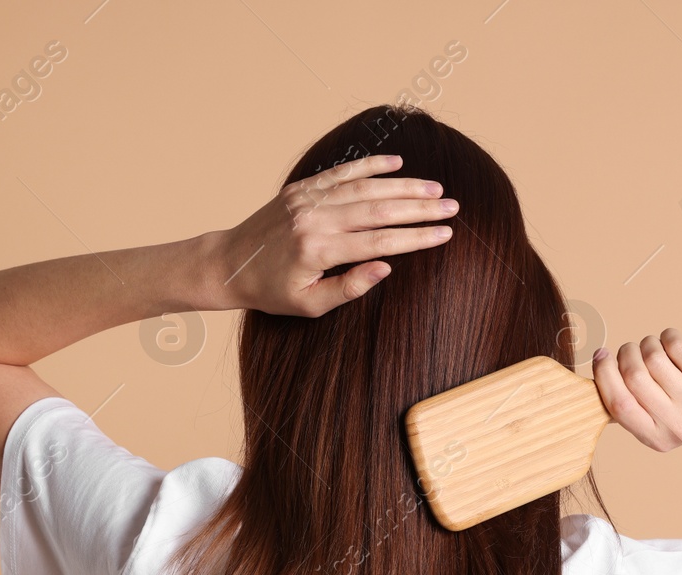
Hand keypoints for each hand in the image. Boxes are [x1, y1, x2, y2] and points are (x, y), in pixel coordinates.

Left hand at [207, 153, 457, 316]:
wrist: (229, 264)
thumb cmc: (272, 292)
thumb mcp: (310, 304)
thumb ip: (349, 288)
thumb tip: (387, 267)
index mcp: (319, 251)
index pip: (380, 242)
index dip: (417, 237)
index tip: (446, 234)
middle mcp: (314, 219)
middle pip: (379, 209)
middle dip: (420, 208)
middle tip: (452, 206)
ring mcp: (307, 199)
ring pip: (365, 187)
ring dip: (403, 186)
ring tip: (435, 188)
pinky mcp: (301, 189)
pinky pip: (342, 173)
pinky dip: (370, 165)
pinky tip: (397, 162)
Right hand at [591, 327, 681, 450]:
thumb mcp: (659, 418)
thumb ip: (632, 404)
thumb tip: (600, 373)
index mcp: (655, 438)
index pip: (618, 404)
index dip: (604, 376)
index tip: (601, 356)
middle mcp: (676, 426)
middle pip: (635, 377)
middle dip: (628, 354)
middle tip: (632, 349)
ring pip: (655, 359)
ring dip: (649, 344)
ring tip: (655, 346)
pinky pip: (677, 347)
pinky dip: (669, 336)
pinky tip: (673, 340)